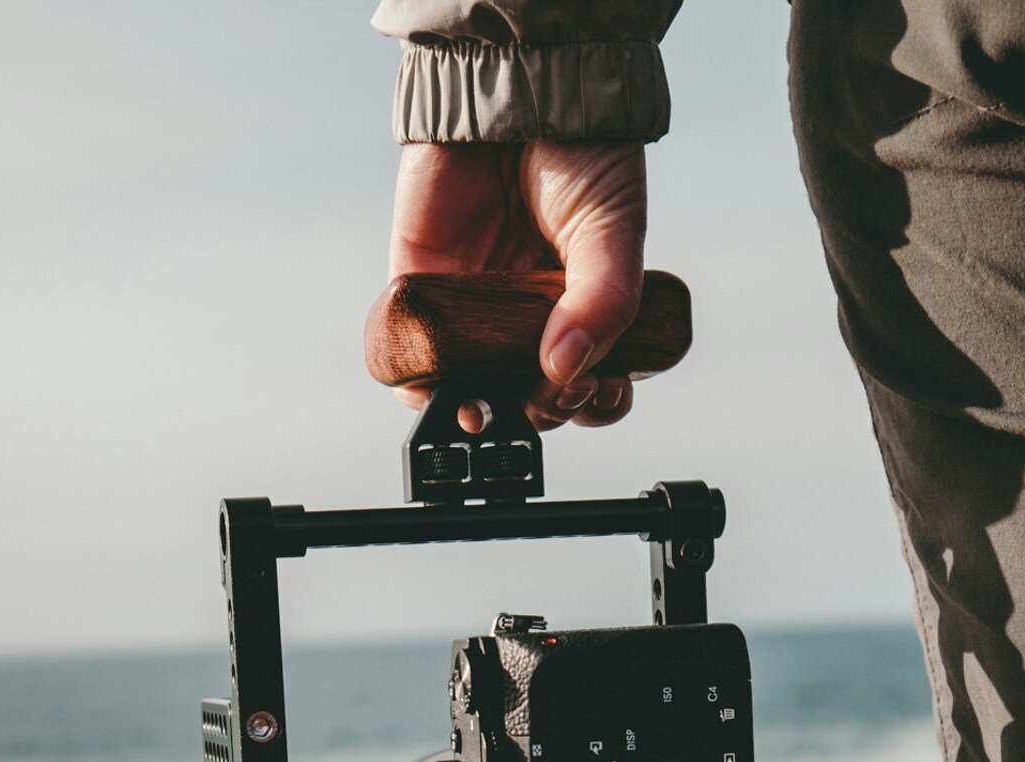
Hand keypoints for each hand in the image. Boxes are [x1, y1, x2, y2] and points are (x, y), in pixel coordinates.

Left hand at [389, 140, 647, 429]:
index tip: (589, 391)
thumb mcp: (614, 230)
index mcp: (585, 307)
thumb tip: (564, 367)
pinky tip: (433, 385)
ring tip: (481, 408)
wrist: (519, 87)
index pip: (591, 379)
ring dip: (474, 410)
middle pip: (530, 394)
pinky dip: (415, 377)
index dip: (591, 401)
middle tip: (542, 395)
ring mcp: (478, 305)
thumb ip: (601, 301)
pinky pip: (411, 347)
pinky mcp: (425, 285)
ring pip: (469, 385)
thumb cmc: (581, 151)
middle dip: (538, 410)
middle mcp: (531, 314)